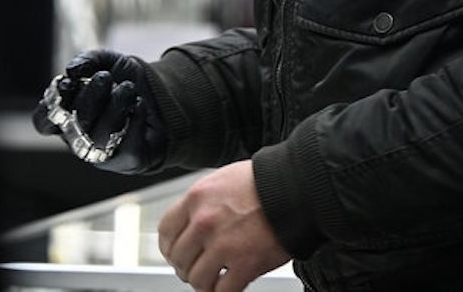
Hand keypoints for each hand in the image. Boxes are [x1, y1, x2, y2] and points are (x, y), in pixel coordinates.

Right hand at [30, 48, 166, 173]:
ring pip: (99, 137)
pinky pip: (126, 147)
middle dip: (89, 97)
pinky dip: (133, 122)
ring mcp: (103, 153)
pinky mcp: (128, 161)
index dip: (49, 107)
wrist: (165, 99)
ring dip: (113, 108)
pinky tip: (139, 106)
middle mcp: (81, 139)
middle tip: (105, 77)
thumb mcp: (109, 62)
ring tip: (128, 88)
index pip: (44, 122)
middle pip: (74, 125)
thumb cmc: (126, 81)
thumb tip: (71, 70)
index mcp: (67, 117)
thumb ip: (88, 59)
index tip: (67, 84)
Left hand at [158, 161, 289, 291]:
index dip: (169, 247)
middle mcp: (204, 222)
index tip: (176, 253)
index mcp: (196, 198)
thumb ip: (204, 202)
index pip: (166, 231)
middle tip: (198, 268)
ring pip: (197, 279)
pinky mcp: (245, 264)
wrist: (296, 187)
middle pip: (179, 259)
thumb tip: (192, 221)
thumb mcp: (223, 180)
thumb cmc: (265, 181)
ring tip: (214, 280)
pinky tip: (228, 287)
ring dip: (204, 283)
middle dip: (187, 267)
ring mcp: (223, 245)